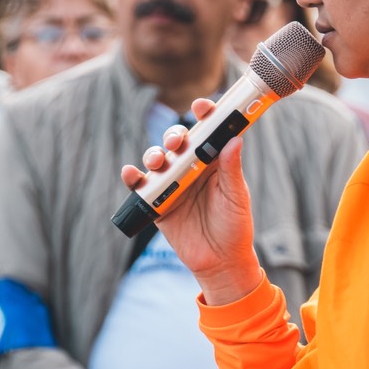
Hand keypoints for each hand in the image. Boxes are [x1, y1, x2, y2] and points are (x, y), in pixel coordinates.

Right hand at [121, 100, 261, 305]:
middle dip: (174, 136)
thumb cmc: (234, 227)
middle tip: (178, 142)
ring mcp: (172, 184)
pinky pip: (141, 186)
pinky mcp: (158, 203)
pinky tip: (131, 174)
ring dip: (154, 155)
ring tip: (158, 161)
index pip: (208, 132)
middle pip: (178, 142)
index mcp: (213, 162)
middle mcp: (191, 169)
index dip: (204, 115)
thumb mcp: (236, 197)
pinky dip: (133, 177)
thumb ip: (231, 169)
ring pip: (158, 160)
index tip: (202, 107)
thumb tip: (234, 139)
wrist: (220, 262)